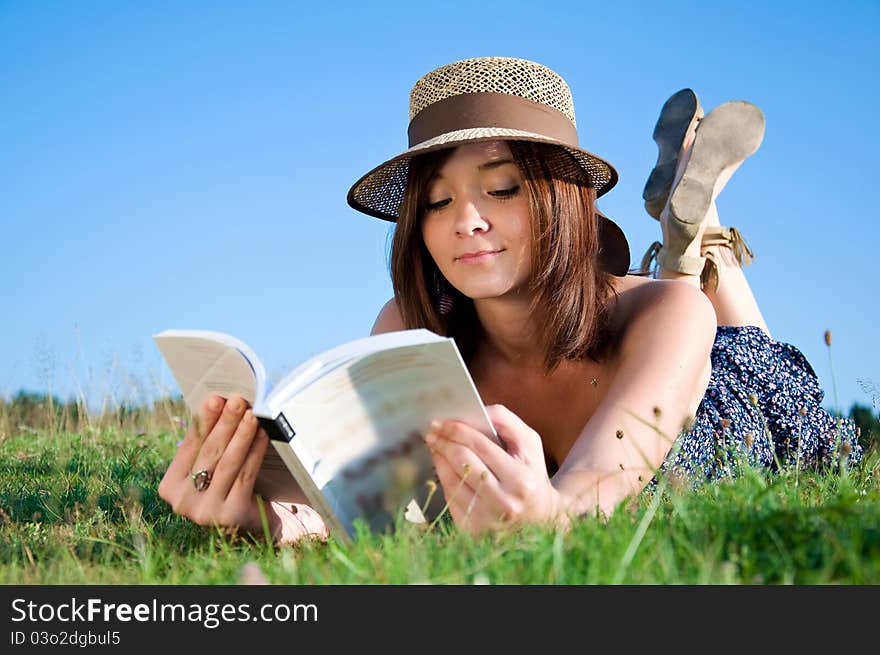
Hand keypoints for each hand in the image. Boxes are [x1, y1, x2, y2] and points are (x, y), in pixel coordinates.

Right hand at [157, 394, 326, 543]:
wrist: (250, 526)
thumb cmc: (227, 488)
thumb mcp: (210, 469)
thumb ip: (207, 445)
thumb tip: (219, 403)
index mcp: (169, 488)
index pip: (188, 447)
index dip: (203, 421)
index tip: (215, 398)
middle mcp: (182, 502)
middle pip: (208, 453)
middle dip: (224, 423)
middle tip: (237, 400)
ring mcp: (205, 511)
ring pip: (227, 463)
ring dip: (242, 434)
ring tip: (252, 414)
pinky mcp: (230, 515)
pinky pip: (245, 475)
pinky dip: (255, 451)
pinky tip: (263, 435)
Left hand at [425, 404, 563, 534]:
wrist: (540, 518)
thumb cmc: (530, 472)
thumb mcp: (529, 443)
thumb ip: (505, 420)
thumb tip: (472, 411)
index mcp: (521, 480)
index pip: (480, 445)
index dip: (456, 429)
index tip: (441, 420)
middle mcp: (504, 504)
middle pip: (461, 461)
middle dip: (443, 441)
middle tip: (432, 430)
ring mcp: (486, 520)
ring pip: (450, 478)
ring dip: (438, 457)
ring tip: (435, 444)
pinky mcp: (472, 530)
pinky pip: (449, 495)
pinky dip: (443, 476)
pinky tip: (442, 464)